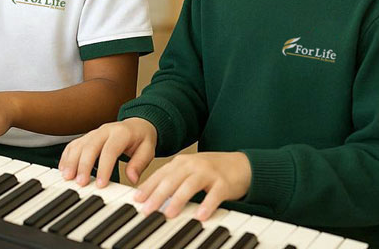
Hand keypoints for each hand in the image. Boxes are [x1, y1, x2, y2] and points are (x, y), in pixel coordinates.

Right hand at [59, 118, 157, 186]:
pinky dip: (67, 156)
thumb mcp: (148, 150)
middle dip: (83, 165)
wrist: (137, 123)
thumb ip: (139, 163)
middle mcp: (105, 130)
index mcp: (121, 133)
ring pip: (78, 145)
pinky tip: (63, 169)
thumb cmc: (141, 139)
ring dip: (71, 161)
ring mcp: (94, 132)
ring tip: (67, 177)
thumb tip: (132, 178)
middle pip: (90, 146)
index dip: (104, 168)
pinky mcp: (87, 137)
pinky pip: (73, 145)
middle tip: (80, 183)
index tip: (100, 185)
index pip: (110, 150)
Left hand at [132, 152, 251, 218]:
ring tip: (169, 213)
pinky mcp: (224, 183)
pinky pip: (214, 195)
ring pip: (189, 186)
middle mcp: (193, 165)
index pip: (160, 175)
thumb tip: (151, 198)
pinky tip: (200, 216)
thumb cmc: (211, 171)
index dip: (148, 187)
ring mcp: (208, 173)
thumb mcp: (189, 171)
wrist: (242, 164)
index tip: (136, 200)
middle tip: (147, 209)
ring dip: (178, 200)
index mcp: (181, 162)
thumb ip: (172, 181)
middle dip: (157, 195)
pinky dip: (207, 205)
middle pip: (171, 180)